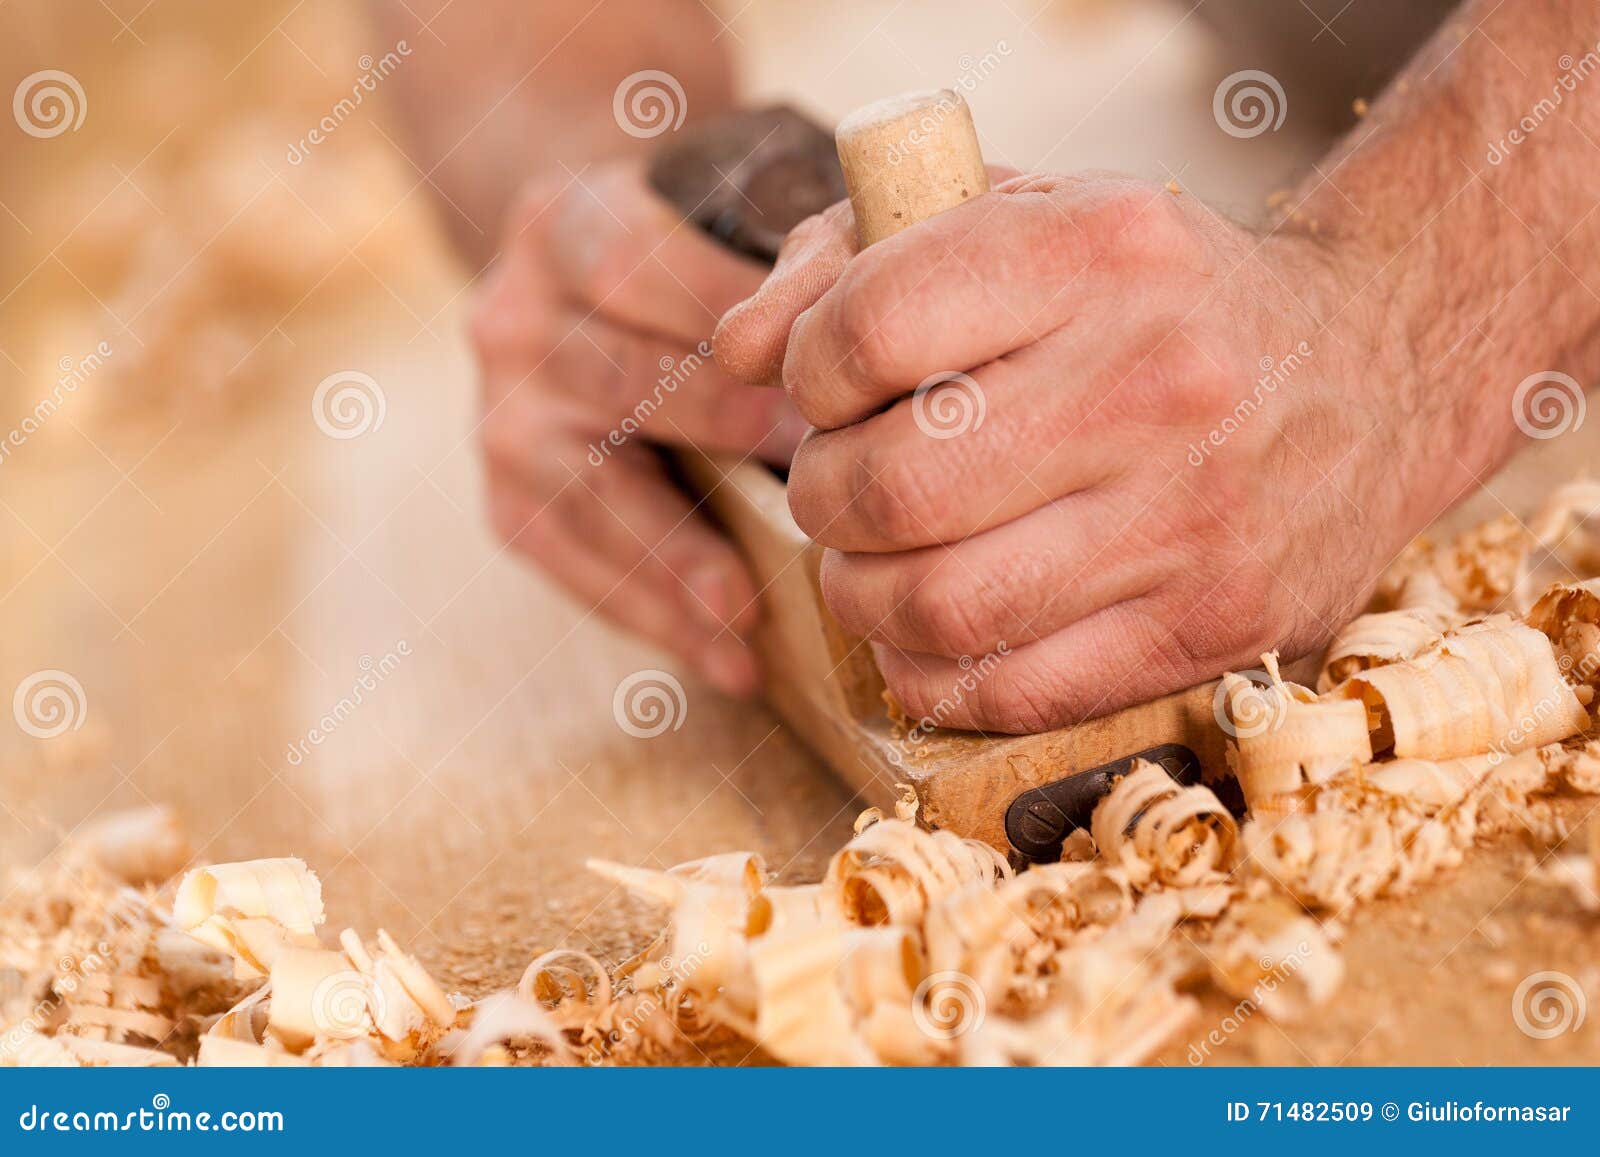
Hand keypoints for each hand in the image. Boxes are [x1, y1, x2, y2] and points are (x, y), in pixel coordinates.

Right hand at [472, 159, 807, 693]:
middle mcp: (511, 320)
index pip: (634, 263)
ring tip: (751, 613)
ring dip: (678, 559)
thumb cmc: (696, 252)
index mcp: (564, 223)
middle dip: (722, 432)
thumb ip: (785, 244)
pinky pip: (580, 568)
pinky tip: (732, 661)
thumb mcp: (725, 211)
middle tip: (821, 488)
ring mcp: (501, 419)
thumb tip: (873, 313)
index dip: (727, 315)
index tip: (821, 372)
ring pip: (590, 496)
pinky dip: (657, 617)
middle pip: (617, 381)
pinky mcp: (509, 502)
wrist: (586, 291)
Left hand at [715, 173, 1505, 731]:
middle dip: (821, 500)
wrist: (1371, 370)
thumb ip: (853, 255)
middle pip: (890, 491)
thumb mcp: (1025, 215)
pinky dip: (931, 675)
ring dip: (861, 597)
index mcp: (1098, 251)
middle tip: (838, 488)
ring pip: (939, 607)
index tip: (826, 386)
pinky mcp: (1214, 624)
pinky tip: (930, 632)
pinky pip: (1013, 692)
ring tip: (874, 562)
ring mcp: (1194, 517)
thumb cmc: (1157, 294)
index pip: (870, 331)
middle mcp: (1156, 381)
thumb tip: (734, 354)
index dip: (807, 374)